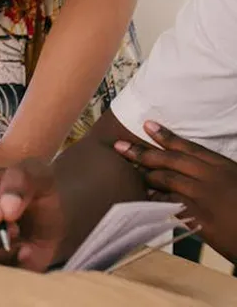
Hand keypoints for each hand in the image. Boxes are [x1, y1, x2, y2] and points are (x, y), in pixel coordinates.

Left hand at [115, 122, 236, 263]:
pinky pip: (171, 205)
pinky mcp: (201, 219)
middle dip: (143, 152)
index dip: (165, 136)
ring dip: (146, 175)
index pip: (189, 147)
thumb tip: (190, 170)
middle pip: (171, 160)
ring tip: (128, 170)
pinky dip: (156, 200)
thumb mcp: (235, 180)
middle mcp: (212, 178)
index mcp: (223, 166)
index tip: (146, 125)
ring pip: (168, 180)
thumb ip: (214, 173)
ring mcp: (206, 197)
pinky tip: (143, 197)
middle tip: (120, 146)